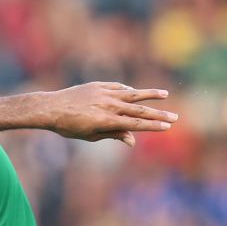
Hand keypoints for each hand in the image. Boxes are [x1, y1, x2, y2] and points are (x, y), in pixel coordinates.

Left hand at [36, 83, 175, 146]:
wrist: (50, 108)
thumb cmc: (68, 127)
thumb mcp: (90, 135)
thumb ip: (113, 135)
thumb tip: (132, 140)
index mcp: (107, 120)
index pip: (135, 123)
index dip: (152, 125)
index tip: (167, 127)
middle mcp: (108, 105)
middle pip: (139, 109)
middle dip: (158, 114)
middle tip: (175, 117)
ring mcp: (104, 93)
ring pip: (132, 94)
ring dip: (150, 94)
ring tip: (165, 95)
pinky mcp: (98, 85)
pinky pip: (118, 87)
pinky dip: (128, 90)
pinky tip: (135, 93)